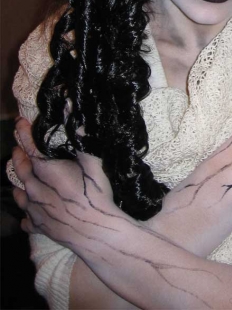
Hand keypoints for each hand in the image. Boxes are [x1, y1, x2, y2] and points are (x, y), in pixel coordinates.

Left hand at [12, 120, 123, 243]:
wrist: (94, 232)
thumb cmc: (95, 196)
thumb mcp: (94, 164)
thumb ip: (83, 141)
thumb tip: (78, 118)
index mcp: (47, 171)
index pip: (30, 147)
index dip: (24, 132)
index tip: (20, 121)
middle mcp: (35, 189)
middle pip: (20, 169)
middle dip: (18, 155)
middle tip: (17, 147)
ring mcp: (34, 210)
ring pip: (19, 195)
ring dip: (19, 183)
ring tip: (21, 178)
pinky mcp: (38, 227)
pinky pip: (26, 220)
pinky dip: (26, 214)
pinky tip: (29, 213)